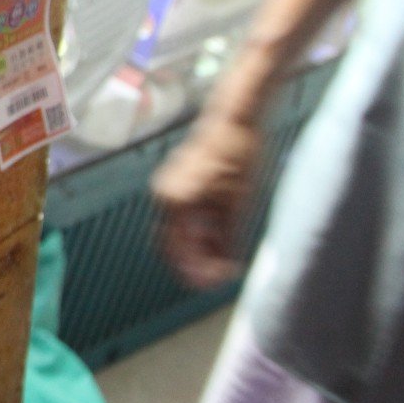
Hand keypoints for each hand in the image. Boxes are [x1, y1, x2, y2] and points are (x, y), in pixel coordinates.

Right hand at [152, 114, 264, 287]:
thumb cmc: (237, 154)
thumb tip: (225, 266)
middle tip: (217, 278)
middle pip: (171, 245)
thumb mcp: (238, 202)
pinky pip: (181, 219)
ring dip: (197, 250)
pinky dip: (197, 234)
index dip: (197, 270)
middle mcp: (165, 196)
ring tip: (222, 261)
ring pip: (175, 233)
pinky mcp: (176, 185)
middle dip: (193, 265)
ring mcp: (168, 190)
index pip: (177, 249)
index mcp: (176, 201)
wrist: (234, 120)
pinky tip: (217, 241)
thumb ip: (226, 238)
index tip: (217, 282)